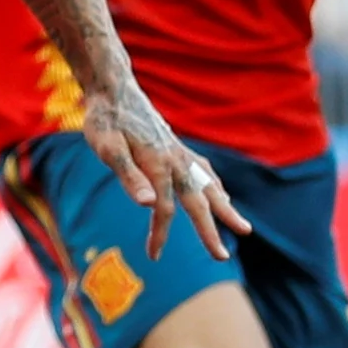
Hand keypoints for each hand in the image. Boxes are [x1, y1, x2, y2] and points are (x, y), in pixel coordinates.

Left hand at [79, 84, 249, 261]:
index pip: (164, 210)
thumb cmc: (105, 120)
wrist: (113, 89)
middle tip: (222, 258)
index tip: (153, 256)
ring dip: (225, 208)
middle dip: (210, 231)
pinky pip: (204, 171)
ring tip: (242, 228)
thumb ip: (130, 176)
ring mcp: (180, 153)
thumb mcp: (107, 148)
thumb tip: (150, 205)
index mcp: (159, 164)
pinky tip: (221, 194)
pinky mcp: (178, 147)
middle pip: (198, 202)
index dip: (160, 234)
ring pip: (209, 185)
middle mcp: (176, 159)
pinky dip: (216, 186)